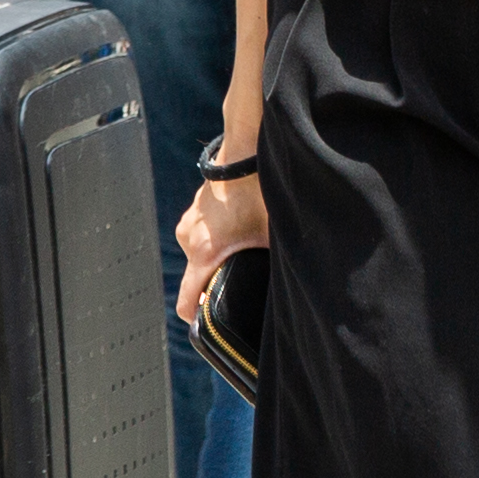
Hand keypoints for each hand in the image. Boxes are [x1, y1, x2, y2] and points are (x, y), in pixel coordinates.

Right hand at [172, 159, 269, 330]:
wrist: (246, 150)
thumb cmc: (260, 190)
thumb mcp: (273, 236)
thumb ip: (275, 267)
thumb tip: (292, 293)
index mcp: (204, 252)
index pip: (186, 303)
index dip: (201, 321)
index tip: (217, 327)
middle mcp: (189, 239)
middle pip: (198, 280)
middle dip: (219, 285)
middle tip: (247, 282)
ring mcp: (189, 223)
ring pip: (202, 257)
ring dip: (219, 260)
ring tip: (246, 251)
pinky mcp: (194, 211)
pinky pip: (202, 238)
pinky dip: (218, 242)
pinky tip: (241, 231)